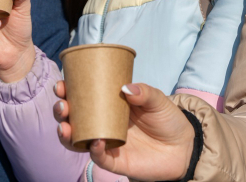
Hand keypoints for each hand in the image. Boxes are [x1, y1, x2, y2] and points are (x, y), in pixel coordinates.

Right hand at [53, 82, 193, 181]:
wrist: (183, 146)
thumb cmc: (167, 119)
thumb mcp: (157, 100)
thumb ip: (144, 93)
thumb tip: (126, 88)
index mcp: (109, 105)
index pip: (82, 97)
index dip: (67, 91)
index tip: (62, 84)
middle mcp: (103, 124)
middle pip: (73, 118)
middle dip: (62, 111)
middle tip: (62, 105)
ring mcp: (107, 142)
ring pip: (78, 140)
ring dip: (67, 134)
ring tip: (66, 125)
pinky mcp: (115, 161)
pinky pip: (99, 157)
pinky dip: (94, 150)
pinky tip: (95, 142)